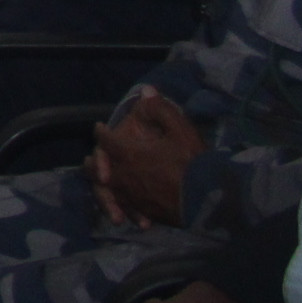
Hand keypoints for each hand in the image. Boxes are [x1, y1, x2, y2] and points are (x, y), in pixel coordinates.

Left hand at [93, 89, 205, 229]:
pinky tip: (126, 208)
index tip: (100, 128)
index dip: (102, 131)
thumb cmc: (193, 162)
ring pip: (104, 192)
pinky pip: (124, 208)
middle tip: (98, 156)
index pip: (105, 139)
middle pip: (94, 168)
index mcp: (127, 153)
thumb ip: (160, 109)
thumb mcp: (180, 130)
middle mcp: (122, 176)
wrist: (207, 199)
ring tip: (105, 182)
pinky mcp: (141, 212)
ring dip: (102, 186)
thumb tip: (146, 90)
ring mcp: (130, 196)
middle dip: (94, 160)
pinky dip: (122, 206)